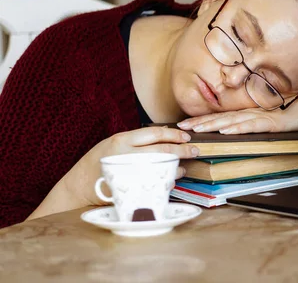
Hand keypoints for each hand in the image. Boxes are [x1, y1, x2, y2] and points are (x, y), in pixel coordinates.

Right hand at [67, 127, 198, 205]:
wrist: (78, 187)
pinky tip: (172, 180)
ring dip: (176, 168)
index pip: (154, 133)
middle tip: (194, 151)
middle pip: (160, 150)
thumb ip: (136, 141)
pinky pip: (153, 184)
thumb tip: (165, 135)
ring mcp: (127, 172)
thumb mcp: (114, 145)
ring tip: (184, 168)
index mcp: (122, 140)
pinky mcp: (128, 188)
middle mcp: (124, 154)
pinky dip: (165, 182)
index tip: (186, 136)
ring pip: (160, 167)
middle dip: (181, 150)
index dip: (173, 134)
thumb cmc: (99, 163)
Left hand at [177, 94, 297, 133]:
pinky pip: (253, 126)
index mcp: (250, 114)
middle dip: (200, 122)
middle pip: (222, 118)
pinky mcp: (273, 123)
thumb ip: (256, 125)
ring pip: (233, 122)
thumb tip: (238, 133)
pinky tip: (226, 131)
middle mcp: (253, 114)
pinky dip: (239, 128)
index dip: (203, 120)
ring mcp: (262, 117)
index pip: (222, 118)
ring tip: (197, 129)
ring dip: (214, 125)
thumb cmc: (294, 114)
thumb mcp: (271, 122)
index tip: (185, 124)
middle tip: (180, 127)